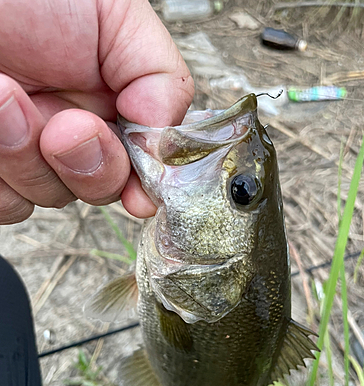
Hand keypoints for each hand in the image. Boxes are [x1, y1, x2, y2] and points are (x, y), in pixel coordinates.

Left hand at [0, 0, 193, 223]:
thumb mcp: (117, 18)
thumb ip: (160, 80)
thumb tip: (163, 148)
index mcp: (110, 105)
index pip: (141, 165)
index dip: (145, 188)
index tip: (140, 196)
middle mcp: (72, 132)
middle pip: (99, 188)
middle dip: (91, 166)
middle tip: (67, 127)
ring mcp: (27, 151)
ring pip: (47, 196)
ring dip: (27, 156)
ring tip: (5, 95)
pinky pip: (6, 203)